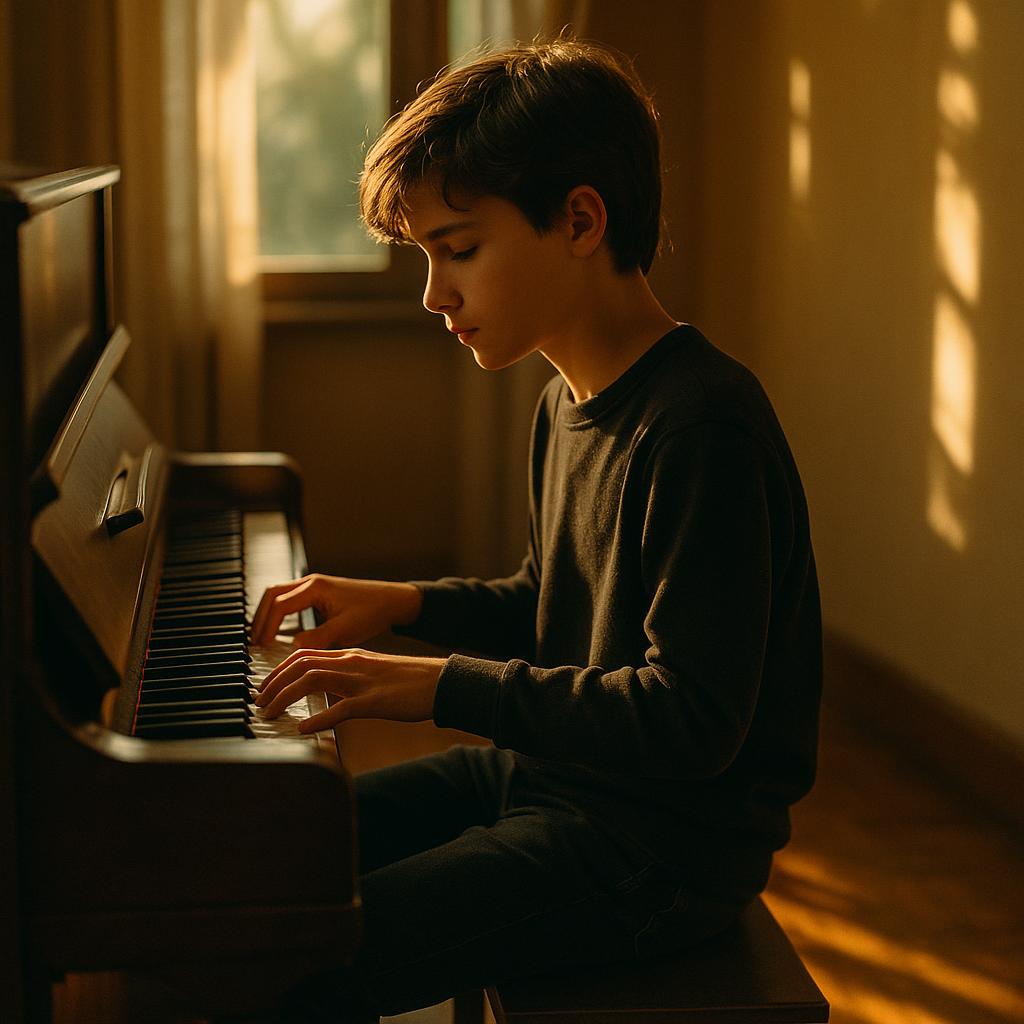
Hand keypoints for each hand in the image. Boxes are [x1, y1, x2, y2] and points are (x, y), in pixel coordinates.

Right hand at [250, 574, 421, 646]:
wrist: (394, 601)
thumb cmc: (373, 612)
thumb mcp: (344, 630)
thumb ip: (316, 640)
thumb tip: (291, 650)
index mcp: (315, 587)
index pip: (279, 605)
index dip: (266, 626)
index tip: (260, 646)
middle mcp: (311, 582)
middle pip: (272, 594)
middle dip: (259, 618)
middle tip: (253, 641)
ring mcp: (315, 586)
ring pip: (279, 595)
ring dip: (267, 614)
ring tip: (261, 637)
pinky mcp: (319, 593)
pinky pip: (290, 599)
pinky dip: (279, 612)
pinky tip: (278, 630)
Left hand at [254, 647, 445, 731]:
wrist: (442, 681)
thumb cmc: (411, 681)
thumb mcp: (375, 673)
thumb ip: (350, 679)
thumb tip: (328, 696)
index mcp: (352, 655)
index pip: (304, 655)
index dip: (279, 670)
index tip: (265, 687)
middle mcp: (352, 663)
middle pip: (300, 665)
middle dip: (273, 682)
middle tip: (259, 702)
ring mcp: (362, 681)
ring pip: (312, 680)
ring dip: (284, 697)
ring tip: (270, 714)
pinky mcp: (374, 702)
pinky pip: (340, 709)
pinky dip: (317, 718)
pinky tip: (303, 728)